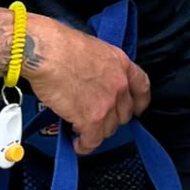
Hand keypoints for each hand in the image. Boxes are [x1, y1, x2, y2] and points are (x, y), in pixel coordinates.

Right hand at [23, 16, 150, 153]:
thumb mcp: (93, 48)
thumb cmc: (60, 44)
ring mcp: (107, 103)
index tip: (136, 109)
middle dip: (110, 118)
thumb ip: (101, 66)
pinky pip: (92, 140)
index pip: (142, 88)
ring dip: (96, 131)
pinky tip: (77, 144)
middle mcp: (119, 85)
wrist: (47, 52)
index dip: (139, 102)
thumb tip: (93, 77)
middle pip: (123, 113)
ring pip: (108, 129)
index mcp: (121, 64)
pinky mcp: (91, 119)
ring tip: (82, 129)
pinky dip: (85, 145)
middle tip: (96, 118)